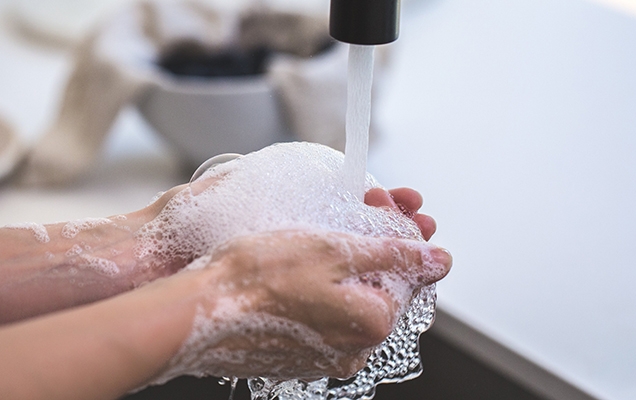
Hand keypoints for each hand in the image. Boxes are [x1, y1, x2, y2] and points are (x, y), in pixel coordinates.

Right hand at [165, 187, 450, 379]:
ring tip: (320, 233)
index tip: (381, 204)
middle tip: (359, 207)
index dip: (397, 232)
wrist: (197, 312)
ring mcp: (323, 357)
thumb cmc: (258, 278)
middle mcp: (353, 350)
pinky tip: (296, 266)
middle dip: (373, 245)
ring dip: (344, 266)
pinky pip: (321, 317)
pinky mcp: (296, 356)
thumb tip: (439, 259)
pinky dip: (318, 289)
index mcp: (372, 324)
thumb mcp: (336, 249)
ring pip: (349, 301)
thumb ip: (394, 254)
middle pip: (380, 288)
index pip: (407, 275)